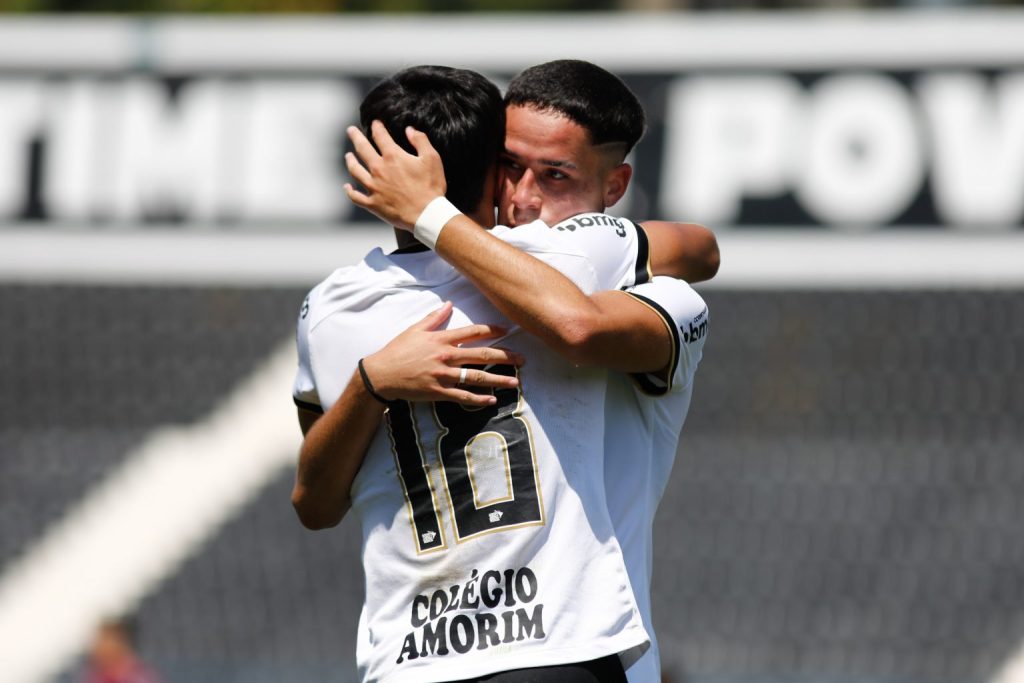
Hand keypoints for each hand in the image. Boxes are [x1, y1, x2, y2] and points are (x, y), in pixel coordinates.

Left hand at [344, 121, 446, 231]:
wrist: (426, 214)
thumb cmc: (431, 187)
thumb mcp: (432, 159)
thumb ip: (420, 141)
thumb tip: (410, 129)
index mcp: (393, 157)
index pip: (380, 136)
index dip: (377, 127)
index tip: (375, 123)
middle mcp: (379, 169)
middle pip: (362, 149)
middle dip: (355, 137)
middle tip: (351, 131)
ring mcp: (373, 187)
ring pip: (355, 170)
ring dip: (350, 161)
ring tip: (348, 156)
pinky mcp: (372, 203)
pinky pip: (355, 196)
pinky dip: (349, 191)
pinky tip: (346, 186)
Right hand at [360, 302, 524, 406]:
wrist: (381, 375)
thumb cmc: (398, 351)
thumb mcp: (415, 330)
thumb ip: (434, 317)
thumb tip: (448, 304)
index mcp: (442, 339)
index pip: (473, 332)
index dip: (493, 330)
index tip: (508, 330)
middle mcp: (446, 356)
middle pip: (482, 355)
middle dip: (505, 356)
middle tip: (523, 359)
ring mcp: (444, 375)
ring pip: (477, 377)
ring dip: (498, 379)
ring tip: (515, 382)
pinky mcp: (439, 391)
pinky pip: (463, 397)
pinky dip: (479, 399)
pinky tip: (492, 400)